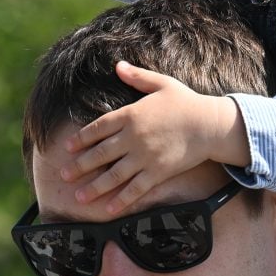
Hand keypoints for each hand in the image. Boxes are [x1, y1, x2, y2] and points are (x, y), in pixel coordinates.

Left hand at [63, 64, 249, 213]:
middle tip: (64, 174)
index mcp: (130, 115)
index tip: (67, 147)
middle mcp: (133, 138)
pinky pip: (136, 189)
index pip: (98, 128)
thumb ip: (137, 77)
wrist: (211, 125)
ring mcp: (145, 157)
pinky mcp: (158, 172)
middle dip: (80, 165)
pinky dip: (122, 200)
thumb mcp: (161, 84)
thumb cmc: (186, 102)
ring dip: (94, 187)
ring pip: (114, 175)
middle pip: (100, 153)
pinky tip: (109, 209)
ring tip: (79, 197)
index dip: (81, 138)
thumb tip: (118, 65)